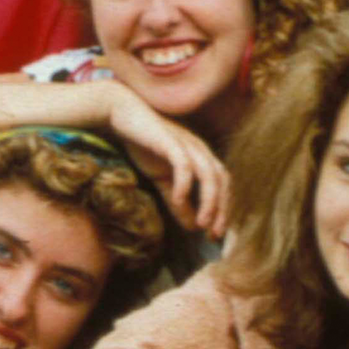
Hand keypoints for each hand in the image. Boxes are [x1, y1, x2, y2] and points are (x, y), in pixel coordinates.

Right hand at [105, 84, 229, 237]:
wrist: (123, 114)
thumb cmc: (144, 144)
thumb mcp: (162, 179)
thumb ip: (177, 202)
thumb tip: (192, 227)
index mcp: (202, 157)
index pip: (224, 185)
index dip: (225, 209)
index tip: (216, 234)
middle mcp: (201, 150)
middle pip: (223, 181)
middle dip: (222, 209)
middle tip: (214, 234)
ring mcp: (187, 144)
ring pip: (209, 174)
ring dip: (209, 201)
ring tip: (202, 223)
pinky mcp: (170, 141)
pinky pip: (184, 164)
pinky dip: (184, 184)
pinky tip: (177, 200)